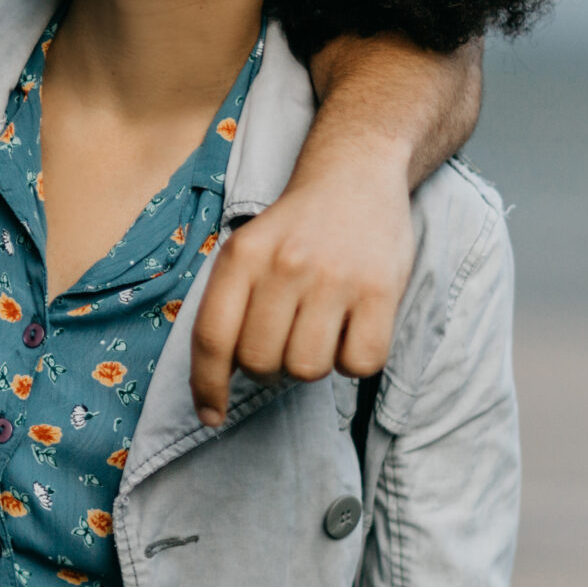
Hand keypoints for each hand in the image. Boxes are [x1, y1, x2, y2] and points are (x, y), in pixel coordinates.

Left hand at [188, 154, 414, 426]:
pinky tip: (352, 329)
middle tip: (285, 338)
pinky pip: (360, 364)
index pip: (212, 337)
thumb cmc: (298, 225)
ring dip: (312, 362)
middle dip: (269, 366)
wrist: (357, 170)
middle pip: (260, 361)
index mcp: (242, 255)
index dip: (206, 386)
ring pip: (307, 368)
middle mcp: (285, 265)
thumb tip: (218, 377)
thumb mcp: (248, 247)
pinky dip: (355, 360)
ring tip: (320, 328)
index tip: (210, 416)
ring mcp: (335, 277)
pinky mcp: (381, 290)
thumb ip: (230, 302)